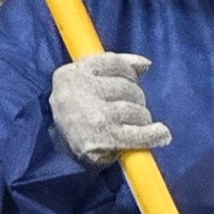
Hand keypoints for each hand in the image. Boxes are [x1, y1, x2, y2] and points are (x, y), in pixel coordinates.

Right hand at [50, 51, 169, 166]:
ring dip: (141, 119)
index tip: (133, 78)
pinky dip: (153, 135)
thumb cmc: (75, 113)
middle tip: (126, 112)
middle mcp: (79, 93)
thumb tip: (145, 64)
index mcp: (70, 75)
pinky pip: (140, 134)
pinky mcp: (103, 139)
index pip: (114, 62)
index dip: (129, 71)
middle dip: (135, 99)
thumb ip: (113, 66)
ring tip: (129, 126)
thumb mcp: (83, 83)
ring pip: (136, 110)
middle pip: (128, 87)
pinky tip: (162, 135)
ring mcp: (92, 116)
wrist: (51, 151)